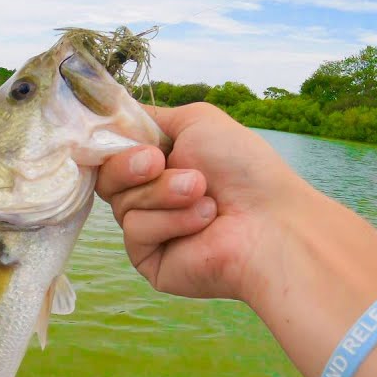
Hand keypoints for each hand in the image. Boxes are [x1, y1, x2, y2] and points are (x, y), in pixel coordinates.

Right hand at [95, 102, 308, 302]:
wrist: (270, 221)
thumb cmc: (242, 167)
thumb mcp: (195, 120)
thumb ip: (147, 116)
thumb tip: (109, 117)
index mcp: (160, 163)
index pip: (112, 152)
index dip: (109, 144)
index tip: (117, 135)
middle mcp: (151, 195)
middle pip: (107, 177)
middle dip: (130, 166)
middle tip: (160, 163)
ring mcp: (149, 229)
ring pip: (121, 205)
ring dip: (163, 193)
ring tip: (203, 194)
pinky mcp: (149, 260)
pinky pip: (135, 232)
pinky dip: (169, 222)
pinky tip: (203, 222)